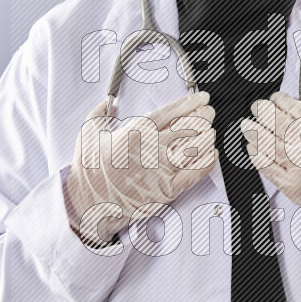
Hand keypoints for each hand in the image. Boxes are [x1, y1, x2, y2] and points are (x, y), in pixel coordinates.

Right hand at [63, 92, 216, 245]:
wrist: (89, 204)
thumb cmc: (89, 172)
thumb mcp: (87, 135)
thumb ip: (98, 115)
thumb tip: (104, 104)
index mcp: (135, 132)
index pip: (169, 112)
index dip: (188, 103)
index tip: (200, 98)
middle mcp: (151, 148)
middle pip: (185, 127)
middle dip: (202, 116)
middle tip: (210, 111)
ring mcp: (161, 169)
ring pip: (192, 148)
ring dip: (206, 137)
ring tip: (212, 130)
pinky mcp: (167, 189)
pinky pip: (194, 174)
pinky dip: (206, 163)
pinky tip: (213, 154)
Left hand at [240, 91, 300, 204]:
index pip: (294, 109)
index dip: (280, 100)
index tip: (273, 98)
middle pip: (278, 123)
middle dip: (263, 112)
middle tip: (256, 107)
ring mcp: (298, 165)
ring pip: (269, 143)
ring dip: (254, 132)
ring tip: (247, 125)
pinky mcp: (291, 184)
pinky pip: (268, 167)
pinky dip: (256, 155)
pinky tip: (251, 147)